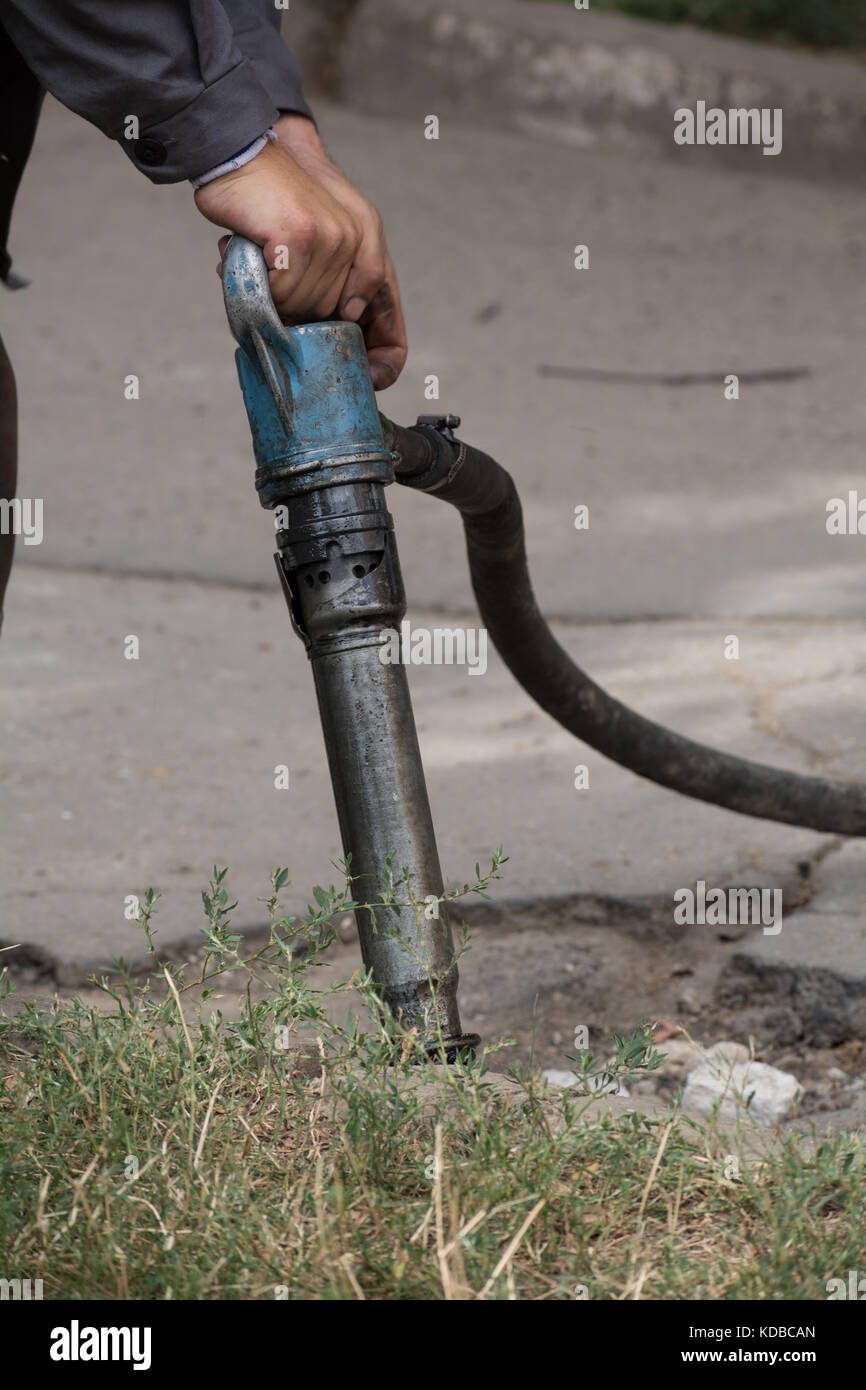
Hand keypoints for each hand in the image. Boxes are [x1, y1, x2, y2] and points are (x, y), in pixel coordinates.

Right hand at [195, 117, 407, 389]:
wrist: (243, 149)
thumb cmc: (273, 201)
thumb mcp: (316, 240)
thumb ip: (331, 285)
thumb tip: (337, 330)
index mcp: (371, 247)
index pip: (391, 324)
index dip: (383, 361)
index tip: (367, 382)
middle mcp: (361, 240)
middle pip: (333, 321)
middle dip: (299, 316)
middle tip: (273, 285)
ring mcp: (334, 238)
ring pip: (304, 310)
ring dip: (273, 296)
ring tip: (258, 262)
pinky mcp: (303, 236)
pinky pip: (281, 293)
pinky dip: (259, 284)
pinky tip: (250, 254)